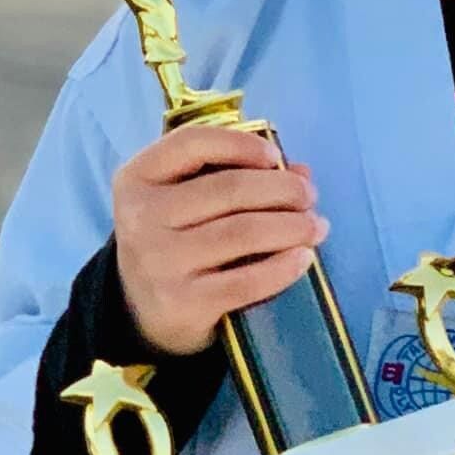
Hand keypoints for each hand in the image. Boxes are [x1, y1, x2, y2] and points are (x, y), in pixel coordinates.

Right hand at [112, 125, 327, 356]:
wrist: (144, 310)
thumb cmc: (174, 238)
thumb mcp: (185, 199)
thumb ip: (235, 175)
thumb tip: (300, 172)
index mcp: (138, 178)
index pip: (191, 144)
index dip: (240, 144)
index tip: (275, 156)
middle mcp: (142, 217)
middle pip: (230, 189)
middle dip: (283, 189)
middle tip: (309, 196)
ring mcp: (161, 262)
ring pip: (244, 232)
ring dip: (292, 226)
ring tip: (316, 226)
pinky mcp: (183, 302)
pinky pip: (247, 280)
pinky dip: (283, 267)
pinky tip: (304, 258)